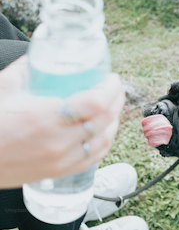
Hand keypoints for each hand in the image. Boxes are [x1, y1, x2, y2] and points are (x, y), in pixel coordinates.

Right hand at [0, 56, 124, 188]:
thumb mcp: (4, 88)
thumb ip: (28, 69)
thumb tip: (45, 57)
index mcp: (45, 116)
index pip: (95, 102)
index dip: (111, 88)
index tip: (112, 78)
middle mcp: (59, 141)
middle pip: (105, 119)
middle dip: (117, 100)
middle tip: (116, 89)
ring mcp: (62, 159)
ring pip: (104, 140)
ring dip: (114, 122)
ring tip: (114, 108)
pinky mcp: (61, 171)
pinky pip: (95, 157)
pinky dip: (106, 142)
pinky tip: (107, 132)